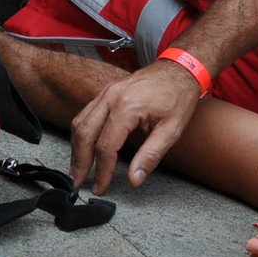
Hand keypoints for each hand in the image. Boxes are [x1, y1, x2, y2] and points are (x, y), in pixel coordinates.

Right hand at [68, 59, 202, 193]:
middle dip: (79, 162)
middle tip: (78, 183)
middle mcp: (111, 97)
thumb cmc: (179, 97)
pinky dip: (82, 133)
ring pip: (80, 122)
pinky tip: (84, 147)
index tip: (100, 188)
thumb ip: (150, 156)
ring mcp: (107, 92)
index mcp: (127, 107)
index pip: (106, 147)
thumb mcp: (172, 130)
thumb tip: (134, 179)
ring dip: (77, 148)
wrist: (181, 68)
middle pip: (85, 134)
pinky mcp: (107, 91)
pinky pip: (86, 113)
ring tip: (78, 169)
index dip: (102, 171)